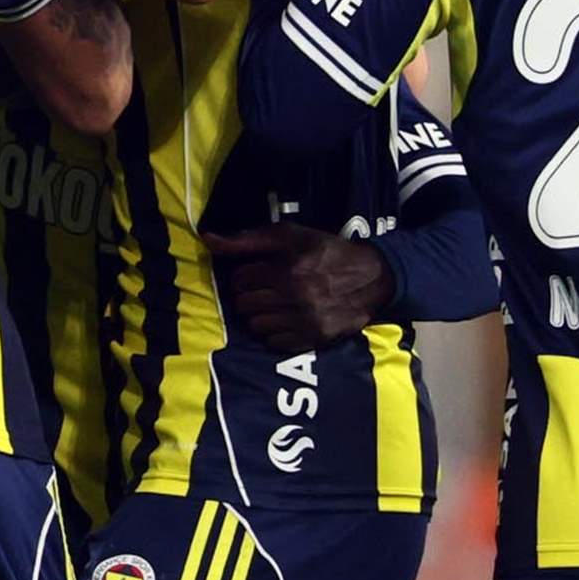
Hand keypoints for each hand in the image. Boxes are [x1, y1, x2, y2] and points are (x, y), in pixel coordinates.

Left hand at [204, 223, 395, 348]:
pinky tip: (285, 320)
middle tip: (264, 291)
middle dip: (249, 296)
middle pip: (244, 305)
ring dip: (259, 316)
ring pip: (255, 326)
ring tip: (273, 305)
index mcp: (287, 268)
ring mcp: (304, 321)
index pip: (240, 280)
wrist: (371, 278)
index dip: (245, 276)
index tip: (256, 274)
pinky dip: (273, 333)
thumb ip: (246, 240)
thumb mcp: (289, 236)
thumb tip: (207, 239)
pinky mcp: (313, 340)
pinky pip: (273, 343)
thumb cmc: (326, 252)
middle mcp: (295, 297)